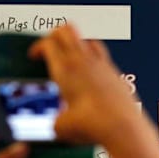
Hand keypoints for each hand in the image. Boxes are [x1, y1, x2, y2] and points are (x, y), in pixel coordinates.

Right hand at [28, 24, 142, 145]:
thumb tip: (60, 123)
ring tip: (70, 57)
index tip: (35, 56)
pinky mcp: (116, 73)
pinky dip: (93, 58)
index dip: (38, 47)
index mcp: (65, 69)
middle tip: (50, 46)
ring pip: (86, 38)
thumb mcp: (62, 127)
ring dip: (76, 43)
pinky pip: (102, 54)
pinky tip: (91, 73)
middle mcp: (84, 61)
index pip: (48, 43)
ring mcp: (103, 64)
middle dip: (55, 35)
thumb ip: (57, 120)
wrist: (123, 127)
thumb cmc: (93, 124)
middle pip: (67, 30)